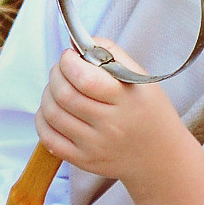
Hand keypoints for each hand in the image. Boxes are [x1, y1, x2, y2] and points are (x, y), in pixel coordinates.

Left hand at [36, 40, 184, 184]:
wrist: (160, 155)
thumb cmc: (146, 109)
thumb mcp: (140, 78)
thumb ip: (110, 53)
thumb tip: (75, 44)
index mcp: (127, 100)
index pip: (85, 79)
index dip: (69, 63)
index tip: (70, 56)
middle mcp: (111, 126)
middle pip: (64, 95)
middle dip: (56, 74)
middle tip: (63, 69)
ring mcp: (95, 146)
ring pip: (52, 114)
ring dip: (48, 94)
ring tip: (59, 88)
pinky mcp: (83, 160)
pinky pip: (48, 138)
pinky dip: (43, 119)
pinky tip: (55, 110)